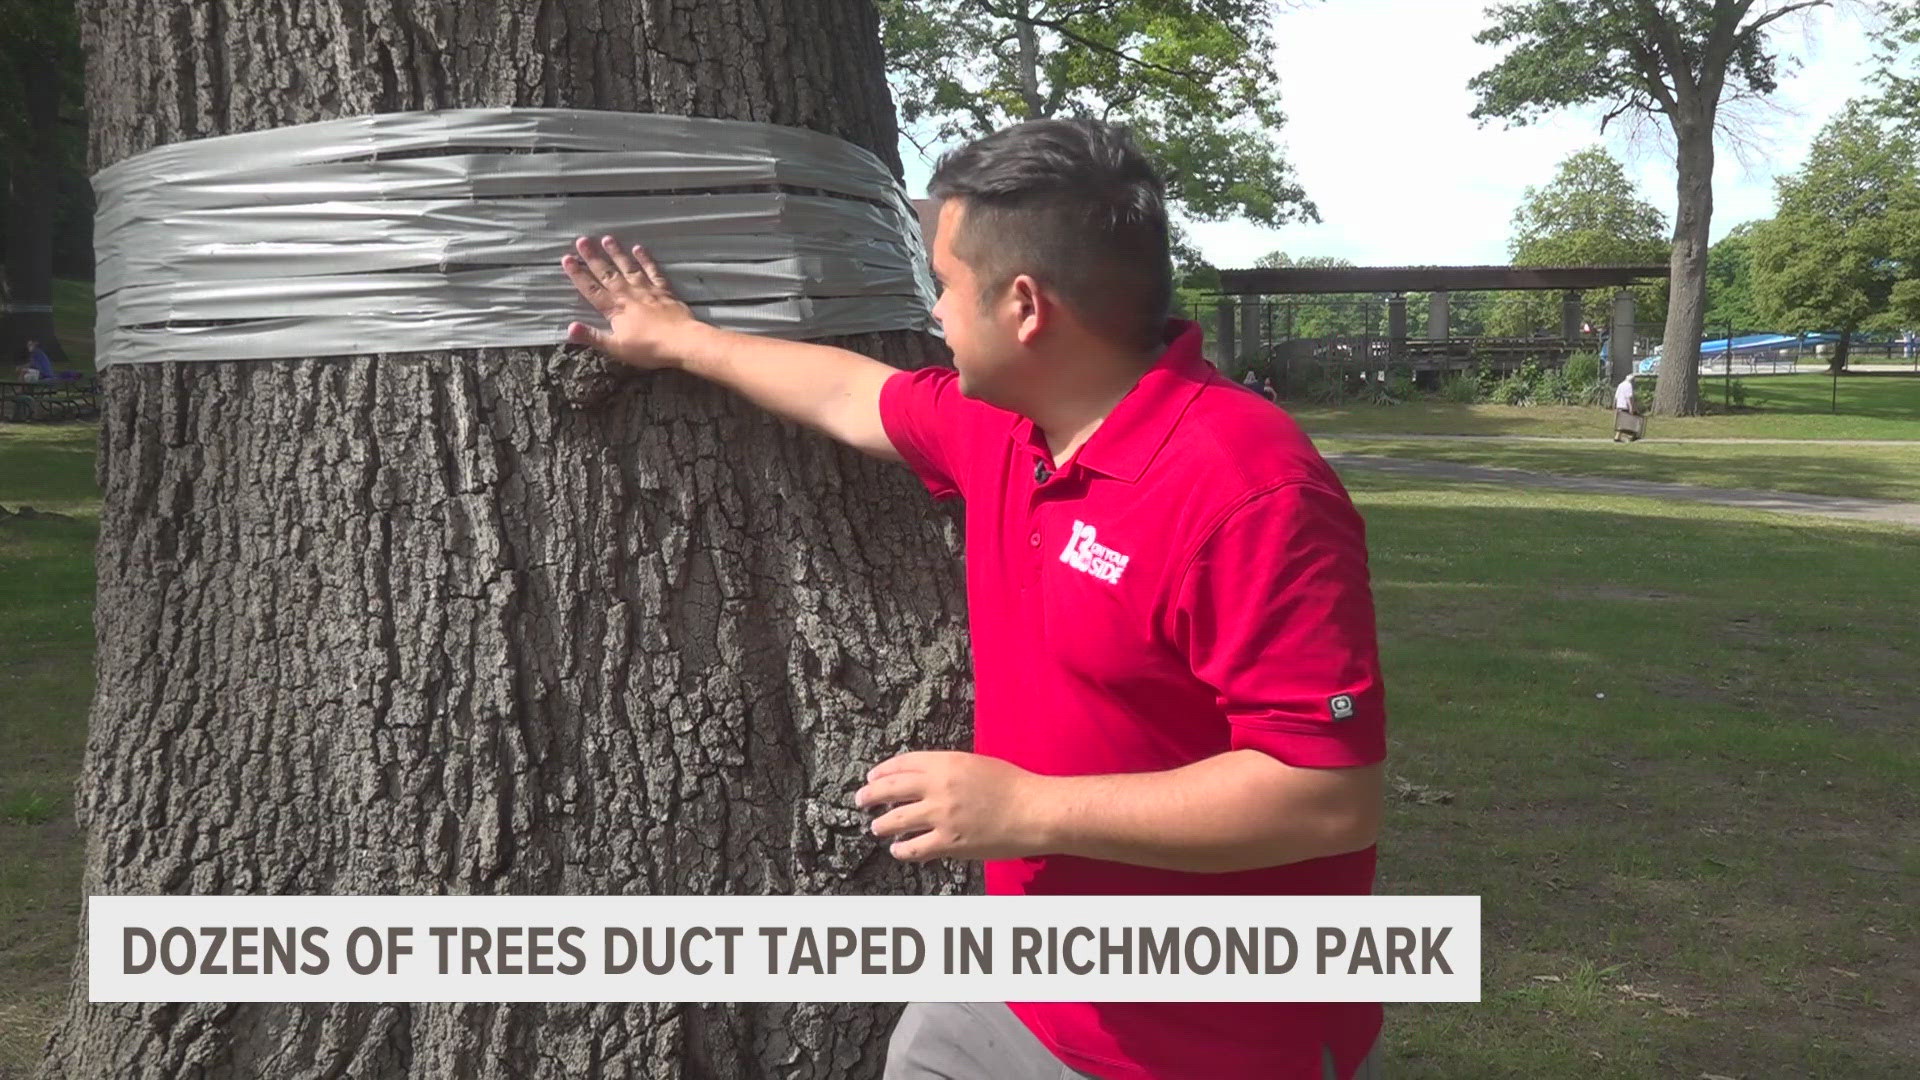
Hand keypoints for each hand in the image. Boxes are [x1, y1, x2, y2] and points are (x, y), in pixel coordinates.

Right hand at [560, 235, 702, 368]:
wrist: (682, 342)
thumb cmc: (649, 348)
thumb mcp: (616, 348)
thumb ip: (592, 337)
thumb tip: (568, 328)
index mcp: (615, 309)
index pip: (591, 289)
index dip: (578, 274)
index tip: (567, 259)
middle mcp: (628, 295)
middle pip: (607, 273)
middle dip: (593, 257)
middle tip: (581, 240)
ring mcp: (647, 290)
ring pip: (628, 267)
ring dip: (616, 253)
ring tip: (606, 238)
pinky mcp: (664, 290)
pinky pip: (652, 271)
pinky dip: (645, 259)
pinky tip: (639, 248)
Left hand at [854, 751, 1051, 862]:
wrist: (1033, 811)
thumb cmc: (1012, 785)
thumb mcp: (975, 764)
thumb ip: (947, 769)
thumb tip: (921, 777)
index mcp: (945, 762)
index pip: (901, 763)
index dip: (883, 771)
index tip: (873, 777)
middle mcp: (937, 787)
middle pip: (890, 790)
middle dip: (870, 795)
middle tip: (861, 800)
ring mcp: (940, 816)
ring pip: (895, 821)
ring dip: (881, 825)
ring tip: (877, 827)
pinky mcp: (948, 842)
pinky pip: (913, 848)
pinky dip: (901, 850)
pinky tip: (898, 849)